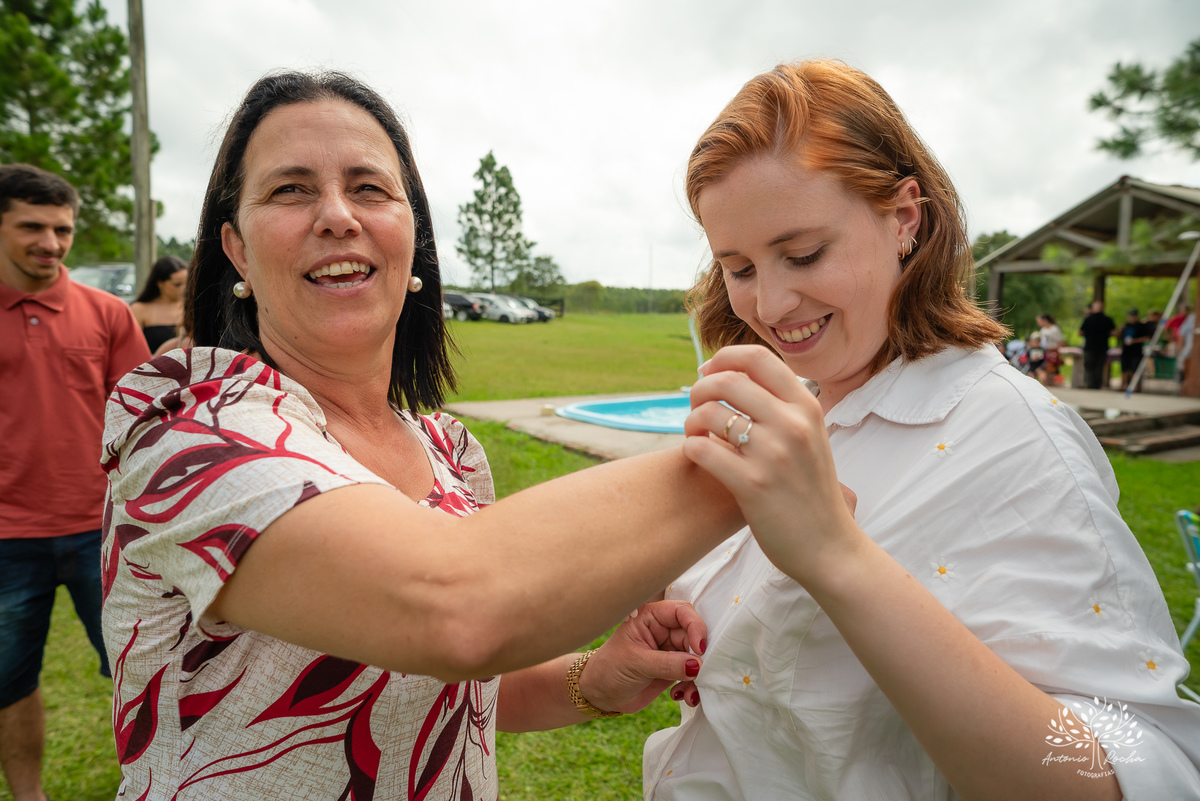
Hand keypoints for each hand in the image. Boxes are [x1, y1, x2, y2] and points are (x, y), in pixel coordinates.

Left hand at [577, 600, 706, 713]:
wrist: (600, 694)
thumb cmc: (609, 669)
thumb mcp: (636, 664)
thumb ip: (667, 664)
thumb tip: (698, 666)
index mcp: (651, 617)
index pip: (682, 612)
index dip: (696, 626)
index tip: (700, 648)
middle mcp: (664, 630)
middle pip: (694, 635)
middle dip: (699, 657)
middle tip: (699, 675)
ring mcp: (670, 650)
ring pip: (696, 657)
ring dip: (698, 677)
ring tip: (688, 693)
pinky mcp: (674, 669)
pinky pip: (693, 675)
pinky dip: (692, 687)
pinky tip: (680, 696)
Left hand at [682, 345, 864, 585]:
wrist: (829, 547)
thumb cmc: (810, 491)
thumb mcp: (811, 437)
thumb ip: (782, 408)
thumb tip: (736, 377)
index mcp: (807, 407)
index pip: (757, 358)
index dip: (723, 359)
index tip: (708, 373)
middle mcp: (792, 424)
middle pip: (726, 381)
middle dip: (700, 390)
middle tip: (696, 410)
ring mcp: (773, 454)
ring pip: (709, 413)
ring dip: (691, 422)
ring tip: (695, 437)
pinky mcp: (752, 485)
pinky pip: (702, 450)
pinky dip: (690, 449)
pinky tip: (696, 458)